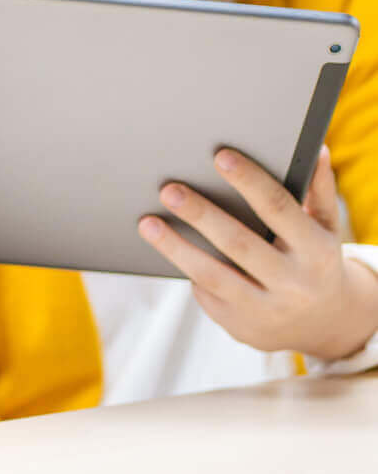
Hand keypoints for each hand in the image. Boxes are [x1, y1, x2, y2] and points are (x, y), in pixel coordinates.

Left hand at [139, 147, 377, 360]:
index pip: (279, 208)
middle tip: (168, 189)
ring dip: (174, 247)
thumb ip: (318, 189)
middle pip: (238, 243)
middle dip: (200, 214)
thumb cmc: (316, 260)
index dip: (249, 181)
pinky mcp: (239, 325)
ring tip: (147, 223)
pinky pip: (205, 293)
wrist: (325, 324)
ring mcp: (265, 308)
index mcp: (316, 250)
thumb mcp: (326, 227)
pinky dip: (186, 268)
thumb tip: (315, 148)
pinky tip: (166, 247)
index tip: (220, 156)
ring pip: (211, 274)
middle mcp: (293, 282)